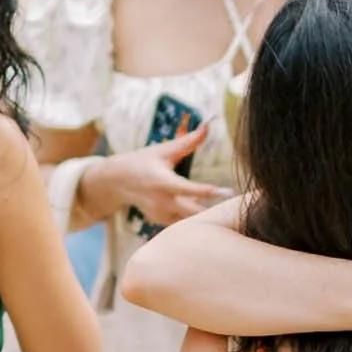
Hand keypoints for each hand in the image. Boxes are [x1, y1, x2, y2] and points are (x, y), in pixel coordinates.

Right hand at [85, 127, 229, 228]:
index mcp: (163, 183)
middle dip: (214, 212)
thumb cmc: (142, 162)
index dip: (210, 191)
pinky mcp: (162, 222)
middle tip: (235, 206)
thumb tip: (208, 124)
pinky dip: (196, 223)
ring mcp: (161, 215)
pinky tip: (211, 219)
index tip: (228, 192)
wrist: (116, 182)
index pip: (190, 190)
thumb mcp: (163, 150)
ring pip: (190, 223)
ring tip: (228, 213)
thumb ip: (188, 141)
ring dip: (208, 218)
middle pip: (194, 213)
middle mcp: (162, 202)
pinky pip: (183, 226)